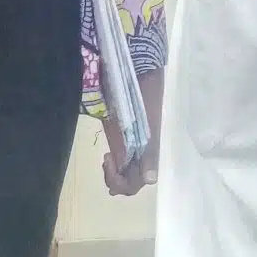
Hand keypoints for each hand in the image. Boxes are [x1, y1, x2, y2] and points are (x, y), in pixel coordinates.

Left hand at [102, 70, 164, 195]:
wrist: (142, 73)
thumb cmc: (145, 97)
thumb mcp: (148, 126)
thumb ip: (149, 153)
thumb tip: (150, 179)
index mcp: (148, 153)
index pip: (133, 183)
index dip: (118, 181)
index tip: (106, 158)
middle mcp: (143, 154)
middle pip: (129, 183)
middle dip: (114, 179)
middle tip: (105, 160)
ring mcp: (137, 148)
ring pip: (126, 175)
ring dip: (114, 173)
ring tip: (107, 158)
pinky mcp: (130, 139)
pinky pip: (124, 163)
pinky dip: (114, 164)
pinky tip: (109, 154)